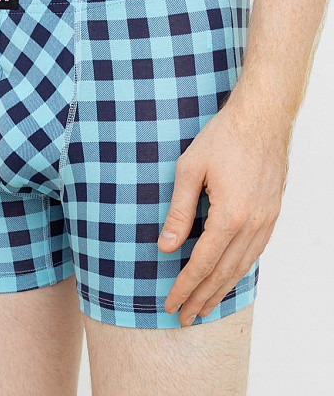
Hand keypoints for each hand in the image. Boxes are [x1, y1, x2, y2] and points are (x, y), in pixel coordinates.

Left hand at [158, 100, 288, 325]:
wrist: (261, 119)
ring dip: (221, 290)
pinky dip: (239, 272)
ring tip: (204, 307)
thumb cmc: (221, 139)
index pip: (202, 263)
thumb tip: (165, 247)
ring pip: (242, 267)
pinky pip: (255, 253)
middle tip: (184, 317)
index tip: (171, 304)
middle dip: (202, 298)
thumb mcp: (189, 170)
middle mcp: (252, 225)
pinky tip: (228, 278)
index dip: (185, 286)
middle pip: (223, 273)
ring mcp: (266, 221)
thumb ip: (178, 212)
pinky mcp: (272, 214)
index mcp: (230, 216)